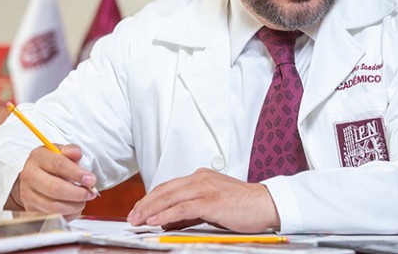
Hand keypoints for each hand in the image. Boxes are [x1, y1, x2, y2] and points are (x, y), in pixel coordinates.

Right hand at [11, 144, 97, 219]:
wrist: (35, 176)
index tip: (91, 180)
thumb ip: (71, 150)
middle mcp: (29, 176)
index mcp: (38, 157)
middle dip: (77, 193)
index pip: (58, 165)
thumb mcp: (61, 151)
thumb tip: (76, 154)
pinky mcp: (30, 210)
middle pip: (55, 188)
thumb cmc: (51, 163)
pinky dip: (67, 215)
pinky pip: (51, 218)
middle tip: (90, 193)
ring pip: (53, 206)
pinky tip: (74, 208)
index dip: (77, 174)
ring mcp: (28, 195)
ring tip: (83, 201)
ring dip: (74, 206)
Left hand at [127, 168, 279, 232]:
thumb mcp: (213, 204)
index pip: (168, 186)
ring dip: (150, 209)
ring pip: (170, 197)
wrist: (266, 204)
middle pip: (164, 190)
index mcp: (201, 177)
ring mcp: (205, 188)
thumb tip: (169, 220)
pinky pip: (182, 208)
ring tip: (137, 220)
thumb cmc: (243, 205)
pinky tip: (155, 221)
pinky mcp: (211, 201)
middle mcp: (201, 179)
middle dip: (145, 204)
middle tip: (131, 216)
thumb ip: (191, 210)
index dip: (151, 198)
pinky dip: (166, 214)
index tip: (139, 209)